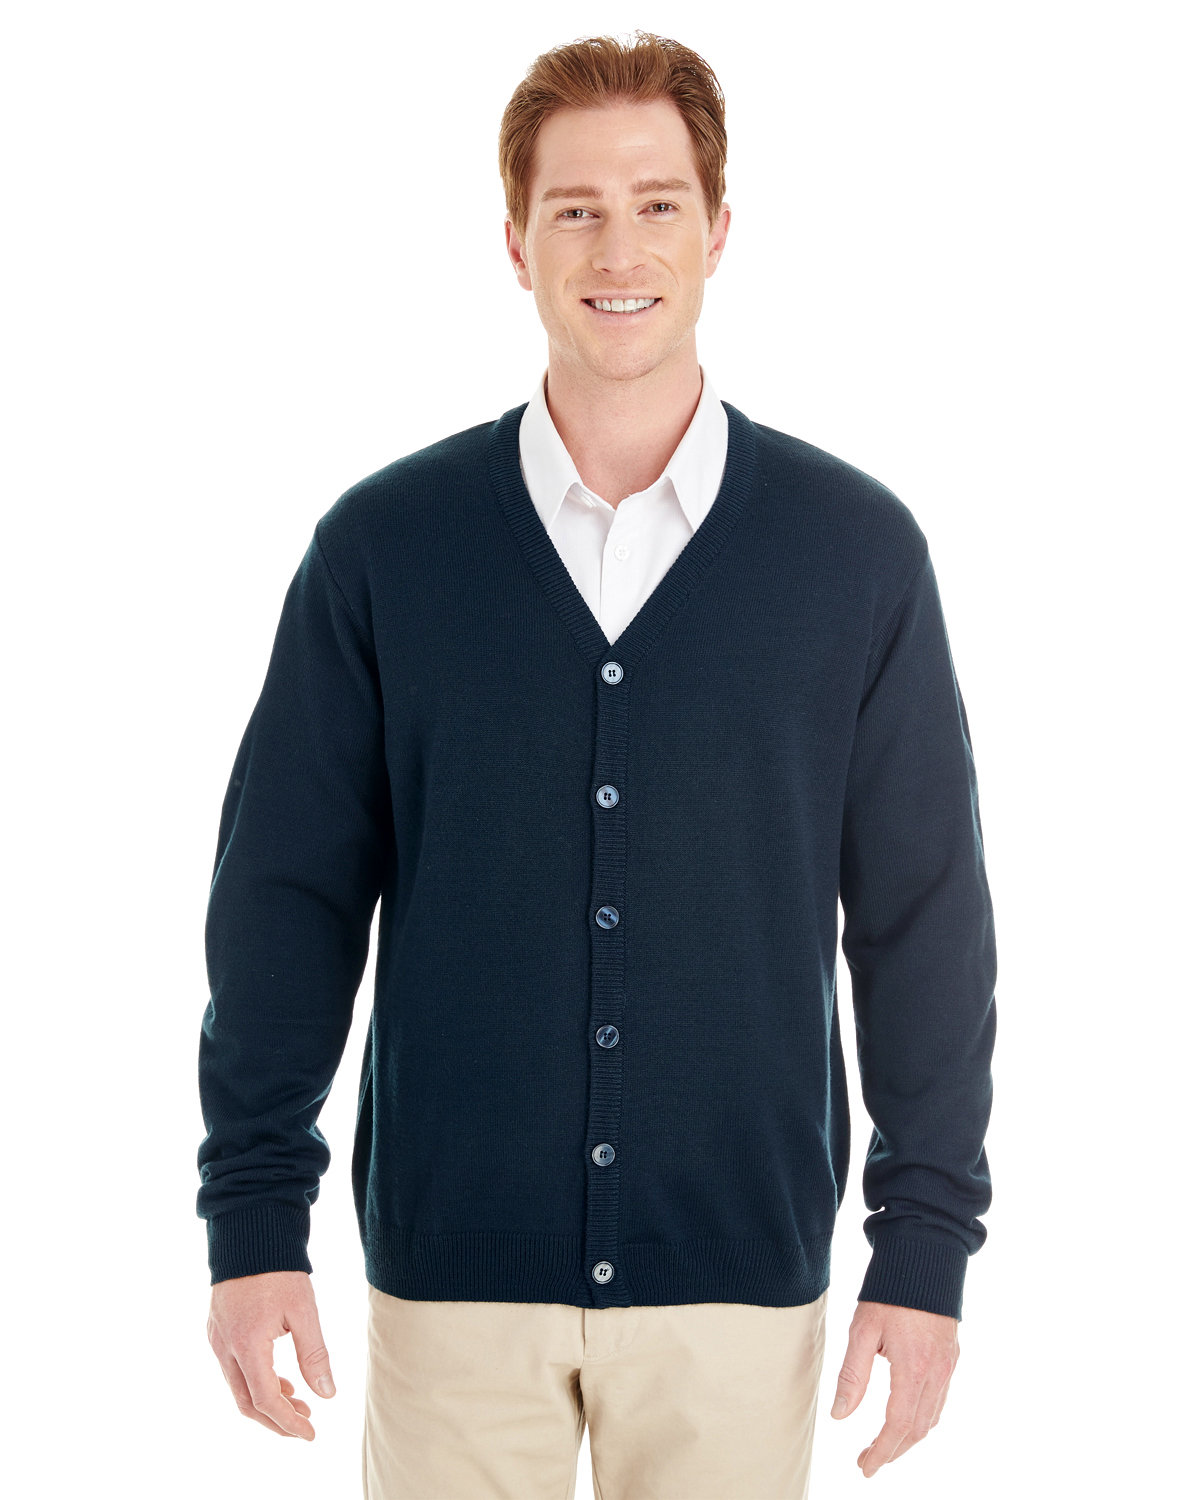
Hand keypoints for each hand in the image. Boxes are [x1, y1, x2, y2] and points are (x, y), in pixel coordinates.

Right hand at [207, 1269, 336, 1439]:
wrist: (249, 1234)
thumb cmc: (279, 1269)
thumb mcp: (303, 1311)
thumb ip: (314, 1354)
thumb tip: (326, 1394)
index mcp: (246, 1345)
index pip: (266, 1400)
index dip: (288, 1422)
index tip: (311, 1432)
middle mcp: (224, 1348)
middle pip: (247, 1403)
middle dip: (276, 1420)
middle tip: (305, 1424)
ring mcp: (217, 1339)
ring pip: (238, 1388)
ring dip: (267, 1401)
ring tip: (299, 1402)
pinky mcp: (217, 1330)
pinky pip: (233, 1369)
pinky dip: (255, 1382)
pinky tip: (280, 1379)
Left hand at [829, 1299, 958, 1477]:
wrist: (925, 1257)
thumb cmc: (889, 1291)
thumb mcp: (862, 1330)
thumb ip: (853, 1375)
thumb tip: (840, 1416)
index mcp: (914, 1367)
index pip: (899, 1425)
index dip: (882, 1451)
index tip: (865, 1467)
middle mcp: (937, 1372)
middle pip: (918, 1428)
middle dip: (893, 1450)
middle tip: (868, 1460)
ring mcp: (948, 1365)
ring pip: (932, 1417)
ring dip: (909, 1437)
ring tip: (884, 1444)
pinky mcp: (951, 1357)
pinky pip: (940, 1400)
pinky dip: (923, 1418)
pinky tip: (906, 1417)